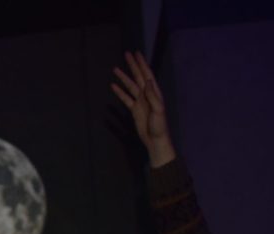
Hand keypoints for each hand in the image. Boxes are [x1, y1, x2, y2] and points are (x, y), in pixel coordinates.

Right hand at [111, 51, 176, 166]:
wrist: (155, 140)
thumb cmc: (159, 126)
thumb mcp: (158, 110)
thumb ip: (152, 95)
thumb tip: (147, 81)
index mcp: (154, 92)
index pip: (147, 74)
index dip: (142, 64)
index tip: (136, 54)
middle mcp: (147, 95)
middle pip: (138, 76)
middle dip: (132, 65)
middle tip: (126, 54)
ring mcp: (140, 102)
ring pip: (130, 86)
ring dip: (123, 77)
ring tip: (115, 69)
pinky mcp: (134, 110)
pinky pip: (125, 98)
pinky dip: (120, 92)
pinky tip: (113, 86)